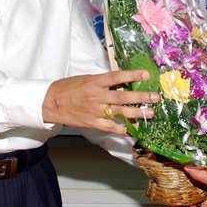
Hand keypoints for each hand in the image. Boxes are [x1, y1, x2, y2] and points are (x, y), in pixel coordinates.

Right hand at [42, 70, 157, 134]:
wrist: (51, 103)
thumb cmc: (68, 88)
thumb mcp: (86, 78)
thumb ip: (103, 81)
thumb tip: (122, 80)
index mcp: (94, 82)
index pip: (117, 77)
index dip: (132, 76)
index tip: (146, 75)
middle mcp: (96, 96)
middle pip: (122, 97)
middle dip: (140, 97)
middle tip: (155, 97)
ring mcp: (95, 111)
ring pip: (120, 112)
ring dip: (137, 113)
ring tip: (150, 113)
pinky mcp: (92, 123)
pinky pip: (110, 127)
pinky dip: (122, 129)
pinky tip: (133, 130)